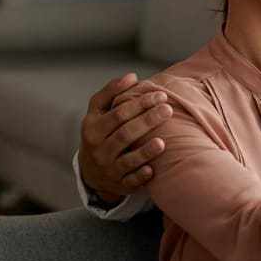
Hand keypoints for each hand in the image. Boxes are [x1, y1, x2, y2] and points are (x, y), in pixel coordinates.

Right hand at [78, 74, 172, 199]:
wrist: (92, 171)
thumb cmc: (100, 133)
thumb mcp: (98, 112)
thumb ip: (111, 92)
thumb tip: (132, 76)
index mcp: (93, 128)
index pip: (118, 114)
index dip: (140, 103)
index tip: (160, 95)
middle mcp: (99, 149)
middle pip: (125, 134)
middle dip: (147, 121)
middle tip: (168, 110)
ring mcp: (109, 168)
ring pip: (127, 160)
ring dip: (145, 151)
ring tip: (162, 142)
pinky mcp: (120, 184)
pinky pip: (130, 181)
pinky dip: (141, 176)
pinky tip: (153, 170)